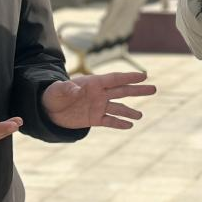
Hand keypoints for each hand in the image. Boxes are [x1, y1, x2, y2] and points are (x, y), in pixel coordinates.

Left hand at [41, 71, 156, 129]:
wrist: (48, 110)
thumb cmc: (52, 95)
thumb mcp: (56, 90)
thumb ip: (66, 88)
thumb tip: (75, 89)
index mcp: (93, 83)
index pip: (114, 79)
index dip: (129, 77)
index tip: (144, 75)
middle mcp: (99, 94)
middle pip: (122, 91)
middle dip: (138, 90)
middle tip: (154, 89)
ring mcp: (98, 106)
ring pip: (118, 108)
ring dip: (130, 111)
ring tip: (140, 115)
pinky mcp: (95, 119)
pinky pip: (110, 121)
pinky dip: (119, 123)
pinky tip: (129, 125)